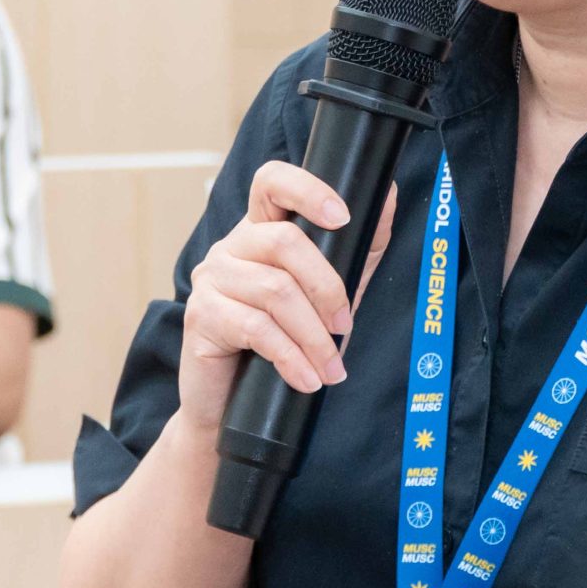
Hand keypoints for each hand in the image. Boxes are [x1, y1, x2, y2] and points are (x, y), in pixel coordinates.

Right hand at [178, 164, 396, 437]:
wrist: (232, 404)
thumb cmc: (282, 344)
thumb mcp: (329, 292)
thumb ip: (356, 247)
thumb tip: (387, 195)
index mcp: (261, 231)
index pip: (272, 183)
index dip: (307, 190)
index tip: (343, 217)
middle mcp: (231, 246)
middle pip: (285, 242)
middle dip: (328, 288)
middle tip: (346, 327)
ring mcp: (211, 279)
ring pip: (275, 290)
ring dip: (314, 336)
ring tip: (331, 369)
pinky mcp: (200, 316)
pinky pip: (255, 328)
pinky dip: (291, 356)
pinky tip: (306, 378)